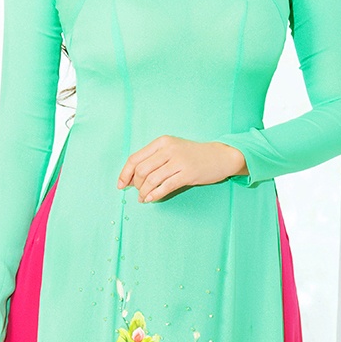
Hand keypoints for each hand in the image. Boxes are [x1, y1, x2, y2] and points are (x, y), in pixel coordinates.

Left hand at [116, 135, 247, 202]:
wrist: (219, 156)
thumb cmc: (192, 154)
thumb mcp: (172, 149)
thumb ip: (153, 159)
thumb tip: (130, 178)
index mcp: (162, 142)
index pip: (135, 158)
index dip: (124, 173)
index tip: (120, 184)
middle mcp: (168, 149)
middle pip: (141, 170)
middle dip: (135, 184)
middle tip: (137, 191)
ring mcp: (178, 161)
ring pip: (151, 179)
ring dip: (143, 192)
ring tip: (143, 198)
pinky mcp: (187, 174)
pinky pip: (165, 187)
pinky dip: (154, 195)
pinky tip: (150, 199)